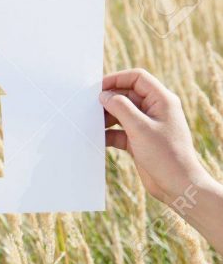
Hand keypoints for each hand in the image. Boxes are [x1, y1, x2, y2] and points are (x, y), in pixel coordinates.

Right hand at [102, 68, 214, 203]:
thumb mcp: (140, 128)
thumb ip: (121, 108)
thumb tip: (104, 95)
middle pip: (126, 96)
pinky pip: (119, 131)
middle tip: (89, 108)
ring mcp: (146, 126)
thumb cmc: (165, 155)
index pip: (137, 78)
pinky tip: (98, 139)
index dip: (116, 79)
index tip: (97, 88)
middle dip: (108, 101)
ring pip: (121, 114)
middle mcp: (154, 110)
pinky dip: (108, 134)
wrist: (176, 184)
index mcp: (161, 100)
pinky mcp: (139, 141)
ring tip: (91, 124)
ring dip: (106, 118)